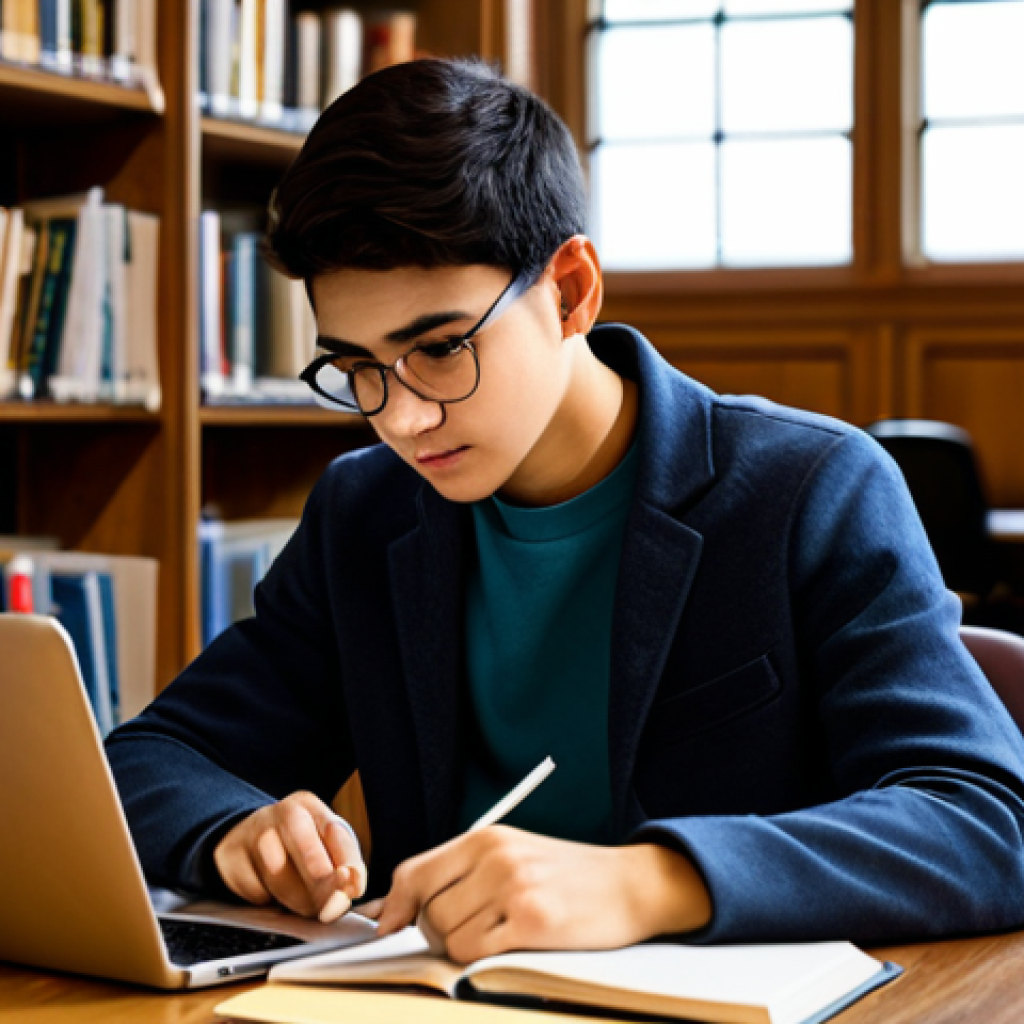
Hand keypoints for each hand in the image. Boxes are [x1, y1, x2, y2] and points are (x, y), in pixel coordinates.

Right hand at [213, 791, 366, 921]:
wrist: (244, 838)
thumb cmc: (296, 843)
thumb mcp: (324, 843)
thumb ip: (344, 862)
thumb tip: (355, 886)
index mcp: (309, 805)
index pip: (335, 832)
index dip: (347, 863)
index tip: (353, 888)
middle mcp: (282, 812)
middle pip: (308, 851)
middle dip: (323, 886)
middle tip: (331, 907)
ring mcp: (253, 832)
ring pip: (280, 877)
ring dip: (298, 900)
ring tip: (306, 904)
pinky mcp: (231, 857)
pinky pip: (255, 891)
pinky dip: (268, 900)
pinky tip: (272, 893)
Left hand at [376, 826, 710, 963]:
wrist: (630, 883)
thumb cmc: (567, 875)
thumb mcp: (513, 854)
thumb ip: (460, 874)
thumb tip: (397, 907)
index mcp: (486, 837)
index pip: (415, 872)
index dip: (394, 906)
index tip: (387, 925)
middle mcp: (495, 858)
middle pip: (428, 912)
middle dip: (437, 932)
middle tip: (472, 931)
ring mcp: (513, 889)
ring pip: (447, 937)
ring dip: (463, 948)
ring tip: (499, 935)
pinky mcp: (531, 922)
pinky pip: (475, 955)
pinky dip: (482, 959)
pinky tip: (512, 945)